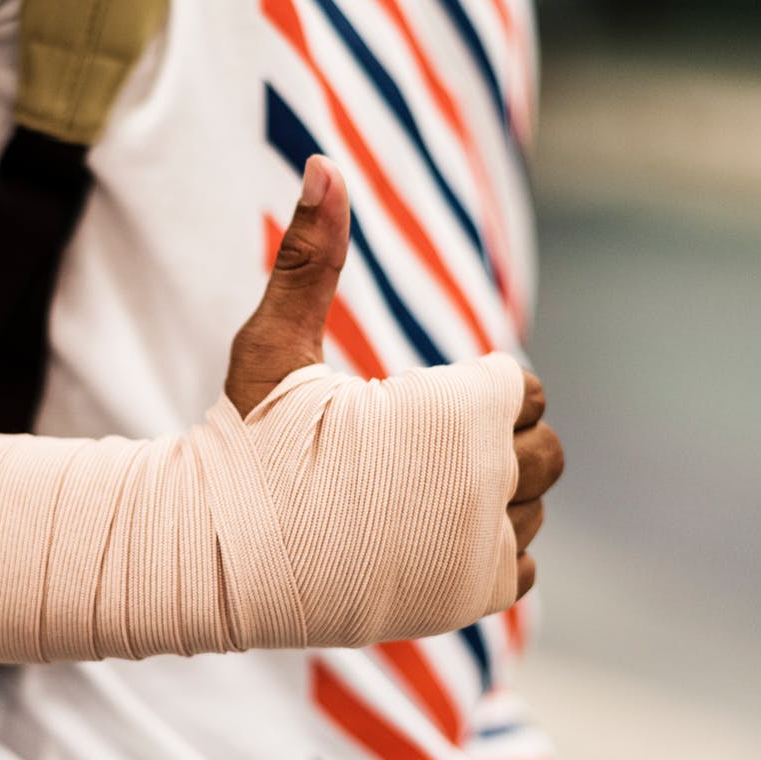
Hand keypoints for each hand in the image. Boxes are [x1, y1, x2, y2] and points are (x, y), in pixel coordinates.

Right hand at [225, 154, 560, 601]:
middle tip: (421, 449)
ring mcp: (482, 547)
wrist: (214, 557)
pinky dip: (484, 550)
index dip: (471, 391)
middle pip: (546, 450)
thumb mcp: (274, 344)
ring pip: (533, 509)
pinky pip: (518, 566)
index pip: (519, 389)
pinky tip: (422, 537)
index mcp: (457, 413)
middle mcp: (488, 482)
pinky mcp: (468, 598)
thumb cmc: (242, 443)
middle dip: (496, 443)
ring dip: (493, 498)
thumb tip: (322, 161)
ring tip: (413, 494)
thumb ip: (311, 256)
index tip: (416, 405)